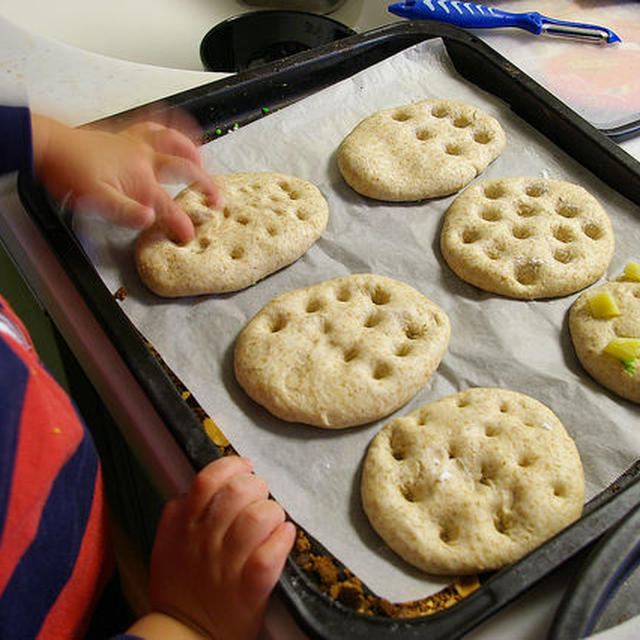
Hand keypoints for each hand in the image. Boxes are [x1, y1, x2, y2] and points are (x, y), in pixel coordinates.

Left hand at [31, 113, 221, 242]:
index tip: (190, 235)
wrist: (49, 146)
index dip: (182, 223)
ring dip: (192, 150)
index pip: (168, 206)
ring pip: (173, 140)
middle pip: (184, 168)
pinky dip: (167, 126)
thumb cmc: (69, 172)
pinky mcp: (125, 136)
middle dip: (205, 184)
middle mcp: (143, 158)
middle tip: (216, 198)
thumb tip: (150, 219)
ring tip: (202, 159)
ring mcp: (136, 144)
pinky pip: (153, 126)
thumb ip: (125, 211)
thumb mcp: (96, 200)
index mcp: (139, 179)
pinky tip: (172, 130)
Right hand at [143, 456, 295, 639]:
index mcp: (184, 525)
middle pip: (238, 492)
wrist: (184, 636)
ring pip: (258, 518)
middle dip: (257, 486)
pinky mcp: (249, 590)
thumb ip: (181, 511)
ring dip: (272, 512)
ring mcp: (227, 566)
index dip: (233, 466)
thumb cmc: (182, 586)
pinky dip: (282, 541)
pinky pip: (269, 557)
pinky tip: (284, 537)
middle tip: (260, 497)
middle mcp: (205, 541)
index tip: (245, 468)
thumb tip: (207, 483)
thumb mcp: (169, 543)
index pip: (208, 479)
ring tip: (273, 521)